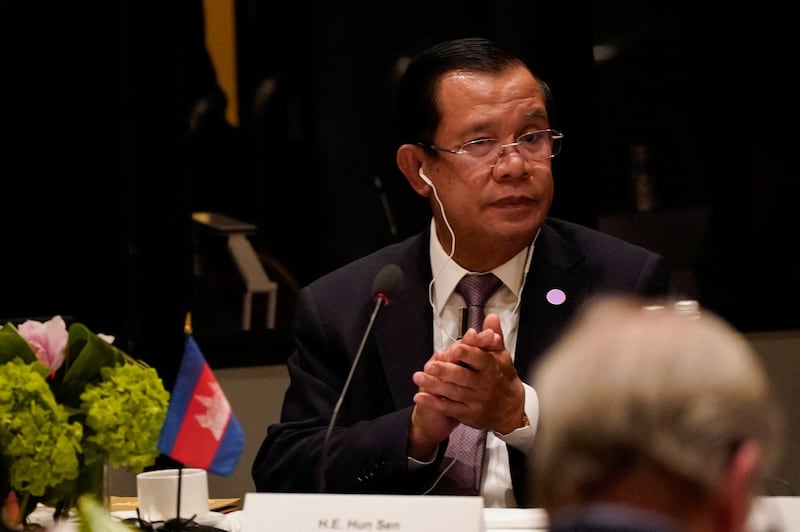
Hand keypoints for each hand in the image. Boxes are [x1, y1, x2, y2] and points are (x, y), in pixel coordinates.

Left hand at [412, 313, 525, 436]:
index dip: (467, 354)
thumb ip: (494, 337)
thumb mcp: (503, 357)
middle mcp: (483, 385)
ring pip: (453, 392)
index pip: (479, 359)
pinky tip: (420, 396)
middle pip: (463, 377)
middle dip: (446, 371)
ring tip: (419, 377)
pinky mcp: (467, 413)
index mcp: (492, 368)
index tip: (454, 349)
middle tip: (430, 365)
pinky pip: (449, 408)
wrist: (511, 411)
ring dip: (435, 385)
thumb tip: (491, 317)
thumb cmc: (504, 379)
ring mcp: (475, 401)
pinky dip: (434, 403)